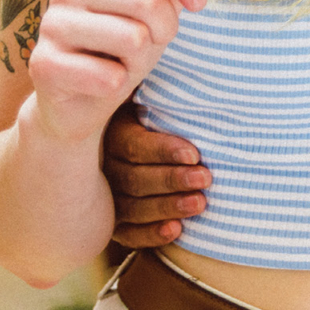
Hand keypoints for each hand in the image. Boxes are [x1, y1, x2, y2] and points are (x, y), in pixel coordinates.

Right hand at [27, 0, 205, 149]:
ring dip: (139, 61)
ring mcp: (53, 23)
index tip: (199, 2)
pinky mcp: (44, 62)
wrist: (77, 103)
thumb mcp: (153, 16)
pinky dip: (117, 85)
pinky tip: (99, 83)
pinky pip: (109, 76)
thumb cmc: (118, 52)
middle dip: (166, 29)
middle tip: (153, 44)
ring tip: (120, 63)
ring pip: (131, 39)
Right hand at [104, 100, 212, 246]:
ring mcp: (105, 198)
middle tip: (205, 178)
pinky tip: (175, 231)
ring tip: (200, 203)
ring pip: (131, 207)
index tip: (195, 153)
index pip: (134, 145)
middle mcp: (103, 167)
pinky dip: (151, 234)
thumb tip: (205, 75)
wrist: (147, 143)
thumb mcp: (159, 100)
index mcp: (112, 132)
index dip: (164, 150)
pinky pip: (128, 233)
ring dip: (168, 207)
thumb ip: (171, 96)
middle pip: (133, 178)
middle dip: (172, 179)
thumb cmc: (161, 116)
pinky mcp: (113, 223)